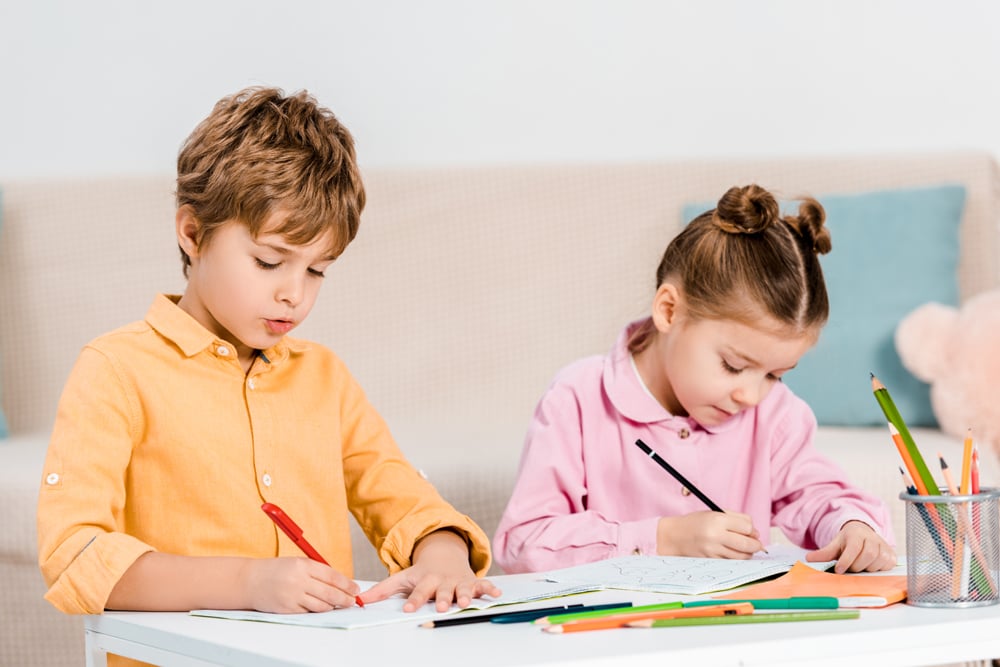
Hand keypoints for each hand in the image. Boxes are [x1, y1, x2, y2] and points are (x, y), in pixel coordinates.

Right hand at [241, 557, 360, 612]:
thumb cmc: (277, 570)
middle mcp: (299, 580)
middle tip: (352, 601)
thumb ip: (317, 571)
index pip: (332, 576)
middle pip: (330, 593)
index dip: (346, 584)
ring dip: (332, 606)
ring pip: (321, 605)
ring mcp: (292, 596)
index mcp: (303, 565)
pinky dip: (317, 611)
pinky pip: (308, 612)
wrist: (250, 581)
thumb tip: (341, 583)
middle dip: (345, 598)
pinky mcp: (287, 609)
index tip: (355, 589)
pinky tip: (322, 608)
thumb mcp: (298, 563)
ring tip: (339, 604)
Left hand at [360, 529, 501, 611]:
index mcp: (426, 579)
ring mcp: (458, 581)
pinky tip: (497, 593)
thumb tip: (359, 600)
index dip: (414, 600)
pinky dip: (490, 588)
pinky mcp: (472, 582)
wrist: (444, 556)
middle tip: (442, 606)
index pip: (419, 591)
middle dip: (443, 598)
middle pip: (443, 591)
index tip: (409, 609)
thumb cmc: (422, 573)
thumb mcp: (402, 578)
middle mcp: (443, 580)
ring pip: (463, 588)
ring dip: (465, 595)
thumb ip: (382, 590)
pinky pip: (483, 584)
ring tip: (466, 602)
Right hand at [656, 510, 763, 558]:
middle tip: (758, 545)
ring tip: (745, 548)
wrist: (675, 536)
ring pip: (741, 556)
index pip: (746, 527)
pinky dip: (736, 559)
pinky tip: (734, 553)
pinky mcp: (711, 560)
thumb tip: (756, 533)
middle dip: (756, 545)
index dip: (752, 530)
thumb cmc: (697, 522)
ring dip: (748, 553)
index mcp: (717, 520)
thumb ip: (738, 519)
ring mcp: (712, 550)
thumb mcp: (715, 513)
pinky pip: (731, 562)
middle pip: (747, 544)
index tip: (751, 531)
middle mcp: (715, 536)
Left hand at [805, 520, 895, 573]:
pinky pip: (887, 566)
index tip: (839, 570)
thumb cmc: (848, 541)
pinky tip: (870, 567)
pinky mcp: (891, 555)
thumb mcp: (835, 545)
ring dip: (866, 569)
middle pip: (867, 555)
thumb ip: (824, 553)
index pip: (853, 548)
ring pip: (877, 562)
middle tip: (850, 568)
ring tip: (860, 566)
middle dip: (856, 566)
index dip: (846, 560)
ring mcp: (883, 546)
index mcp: (856, 533)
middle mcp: (872, 538)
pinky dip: (878, 569)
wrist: (863, 533)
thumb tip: (809, 559)